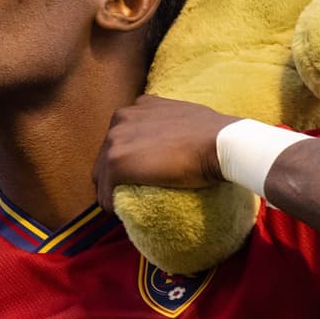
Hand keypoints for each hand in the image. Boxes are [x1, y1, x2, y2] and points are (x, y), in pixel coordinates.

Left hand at [94, 95, 236, 210]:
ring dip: (109, 190)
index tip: (138, 173)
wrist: (218, 142)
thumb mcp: (181, 114)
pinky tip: (119, 212)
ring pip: (101, 174)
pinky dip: (110, 204)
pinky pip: (104, 192)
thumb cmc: (211, 132)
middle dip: (113, 174)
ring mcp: (116, 140)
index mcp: (137, 107)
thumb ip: (166, 121)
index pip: (120, 137)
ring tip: (123, 203)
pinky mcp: (116, 162)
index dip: (127, 158)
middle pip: (105, 154)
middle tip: (128, 191)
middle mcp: (121, 119)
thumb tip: (174, 138)